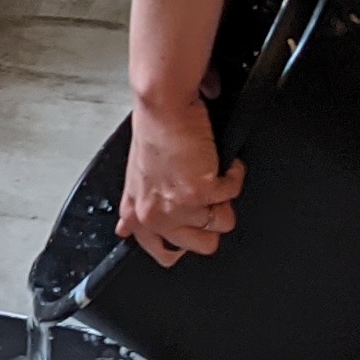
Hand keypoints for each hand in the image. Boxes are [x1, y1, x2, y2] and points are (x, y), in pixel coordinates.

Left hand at [119, 95, 244, 264]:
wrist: (164, 106)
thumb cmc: (153, 132)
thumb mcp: (135, 178)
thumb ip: (135, 208)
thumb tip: (125, 230)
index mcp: (138, 214)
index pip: (162, 252)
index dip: (183, 244)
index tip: (193, 228)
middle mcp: (156, 216)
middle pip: (202, 245)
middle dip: (212, 220)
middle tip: (206, 193)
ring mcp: (180, 207)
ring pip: (223, 222)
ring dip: (224, 195)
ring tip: (211, 171)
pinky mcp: (202, 192)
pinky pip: (234, 193)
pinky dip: (233, 174)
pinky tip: (220, 159)